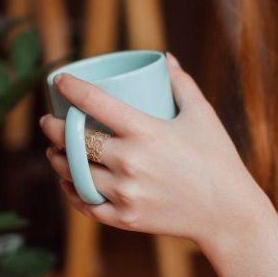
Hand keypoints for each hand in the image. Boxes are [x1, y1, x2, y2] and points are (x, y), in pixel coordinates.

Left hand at [39, 53, 267, 245]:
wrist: (228, 213)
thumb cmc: (218, 158)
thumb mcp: (202, 114)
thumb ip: (181, 83)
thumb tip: (165, 58)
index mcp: (145, 131)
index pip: (94, 102)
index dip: (70, 87)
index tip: (58, 80)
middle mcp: (129, 161)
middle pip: (74, 140)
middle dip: (53, 128)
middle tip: (49, 121)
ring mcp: (125, 193)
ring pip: (74, 173)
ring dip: (57, 160)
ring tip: (54, 151)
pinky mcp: (125, 218)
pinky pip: (86, 203)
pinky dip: (73, 191)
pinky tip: (69, 182)